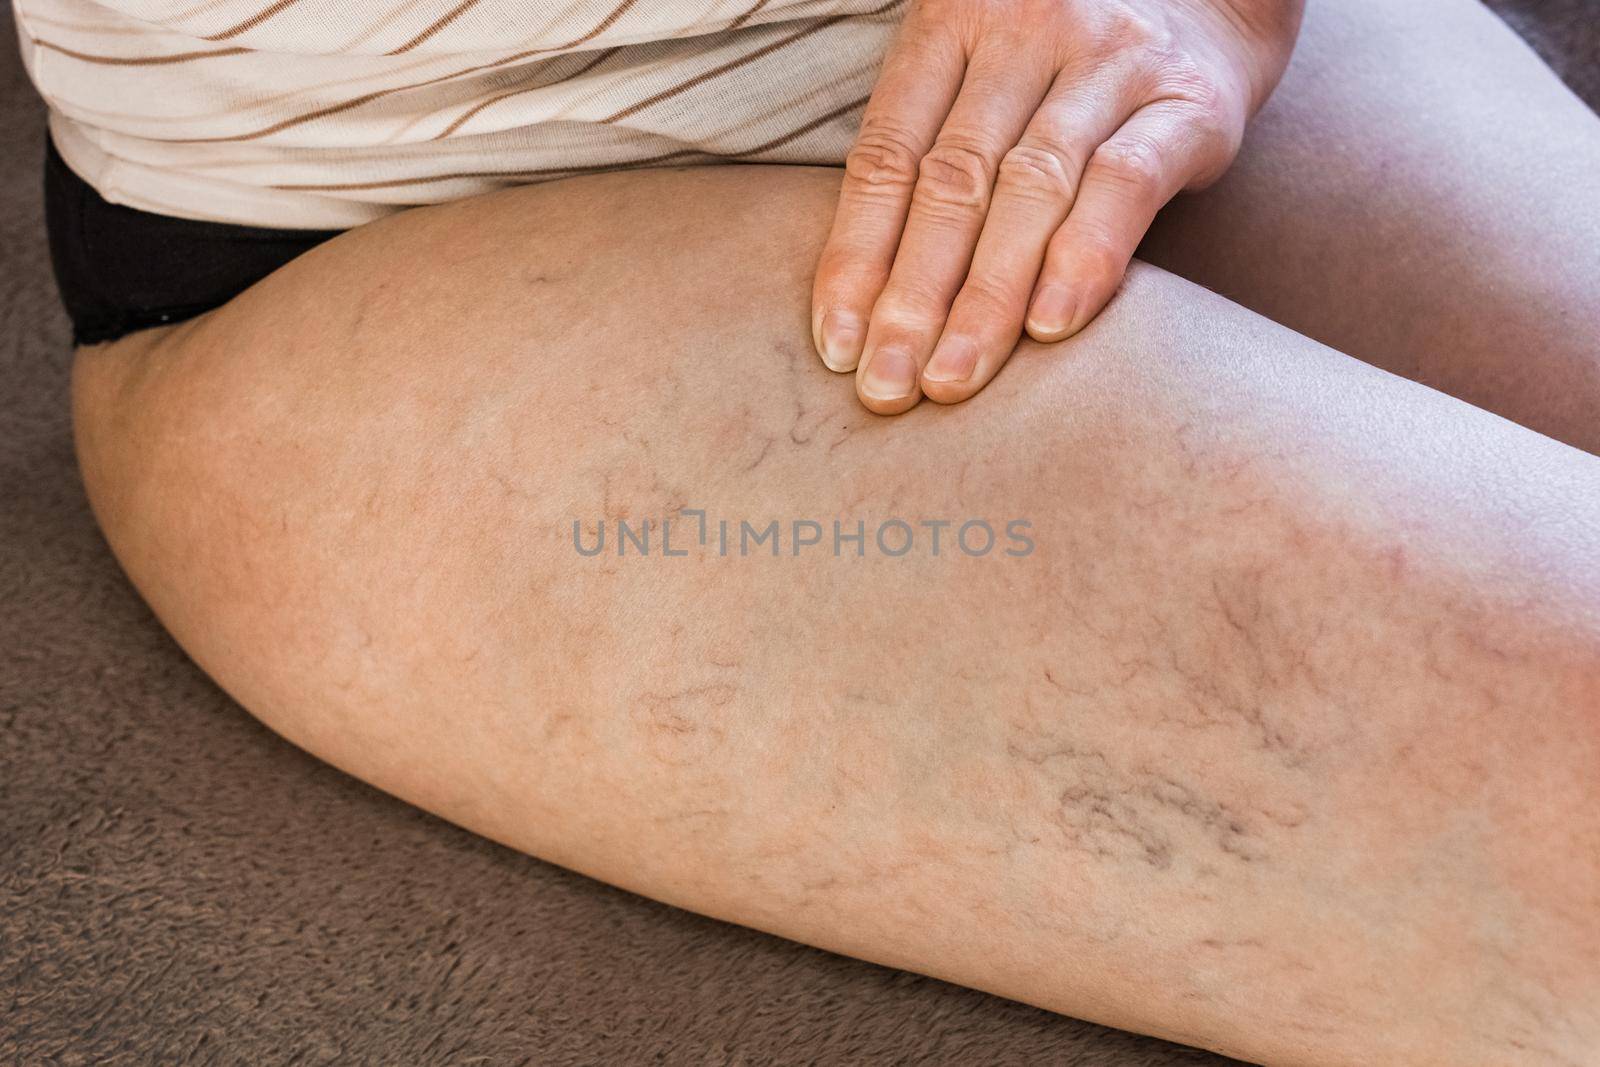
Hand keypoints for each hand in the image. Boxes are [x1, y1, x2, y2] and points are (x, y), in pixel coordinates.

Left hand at [811, 0, 1303, 411]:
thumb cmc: (1066, 65)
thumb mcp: (983, 74)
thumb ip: (931, 153)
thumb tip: (863, 302)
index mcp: (952, 24)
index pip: (886, 156)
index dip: (856, 258)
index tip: (837, 347)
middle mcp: (1025, 30)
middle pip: (952, 182)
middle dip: (912, 299)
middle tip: (888, 386)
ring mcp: (1110, 61)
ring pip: (1030, 189)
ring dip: (986, 298)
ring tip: (953, 377)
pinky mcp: (1187, 101)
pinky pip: (1125, 183)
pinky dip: (1084, 256)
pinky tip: (1051, 323)